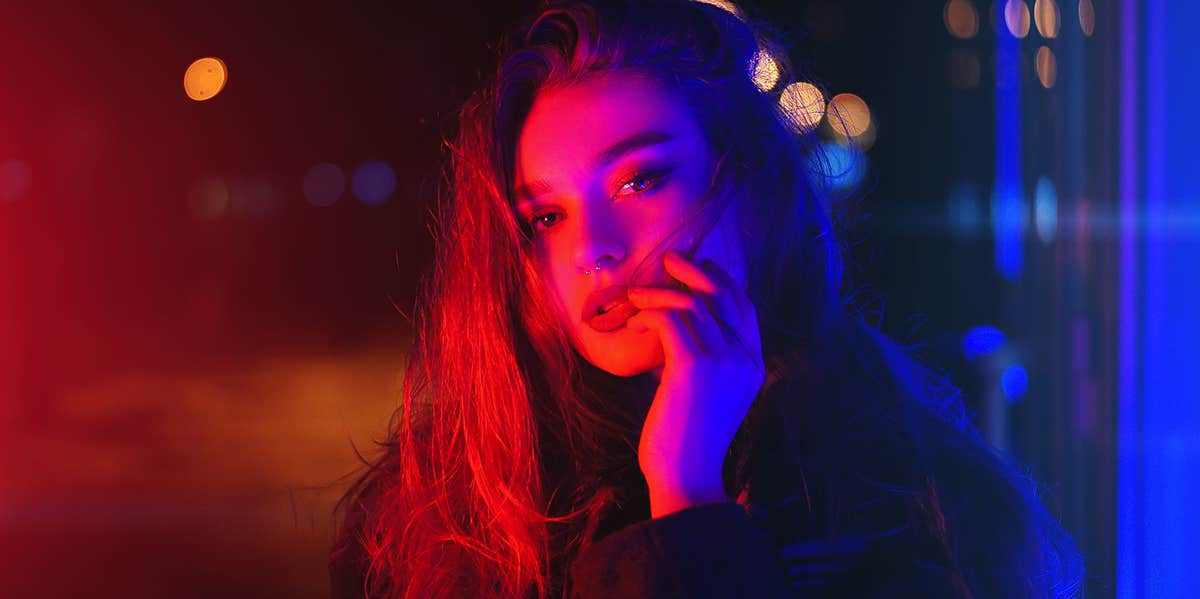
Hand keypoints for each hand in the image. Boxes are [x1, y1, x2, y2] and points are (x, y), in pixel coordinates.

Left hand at [625, 250, 765, 515]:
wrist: (686, 477)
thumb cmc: (688, 441)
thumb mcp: (708, 395)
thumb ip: (707, 362)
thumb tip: (679, 329)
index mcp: (754, 365)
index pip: (744, 307)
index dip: (723, 280)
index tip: (700, 266)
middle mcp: (746, 358)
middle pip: (724, 295)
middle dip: (696, 271)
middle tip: (669, 260)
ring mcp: (724, 360)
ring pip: (692, 303)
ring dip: (659, 294)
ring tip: (636, 296)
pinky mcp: (695, 365)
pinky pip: (671, 319)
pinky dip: (649, 313)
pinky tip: (634, 321)